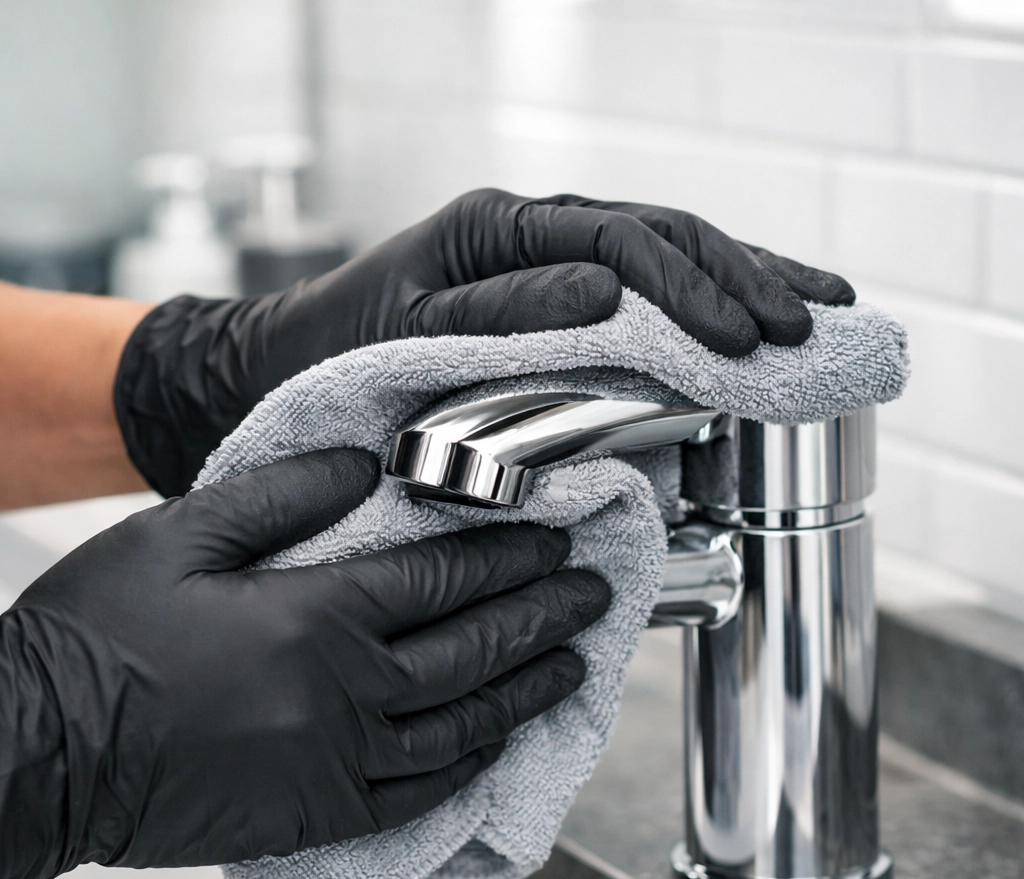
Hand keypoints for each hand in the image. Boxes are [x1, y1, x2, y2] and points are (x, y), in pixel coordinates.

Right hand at [0, 448, 609, 878]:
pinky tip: (498, 743)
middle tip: (592, 595)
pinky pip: (418, 792)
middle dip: (542, 615)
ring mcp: (337, 762)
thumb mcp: (181, 533)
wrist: (40, 752)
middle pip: (473, 648)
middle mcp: (344, 694)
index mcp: (316, 618)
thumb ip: (283, 492)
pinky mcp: (318, 814)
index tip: (551, 540)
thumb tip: (365, 463)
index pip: (442, 578)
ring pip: (463, 723)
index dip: (507, 554)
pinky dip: (468, 763)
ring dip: (527, 689)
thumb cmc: (99, 639)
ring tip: (573, 666)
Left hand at [116, 189, 853, 495]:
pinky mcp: (550, 295)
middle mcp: (532, 230)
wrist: (285, 362)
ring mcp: (545, 259)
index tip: (747, 338)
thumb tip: (608, 297)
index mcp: (499, 226)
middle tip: (806, 324)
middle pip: (662, 234)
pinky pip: (641, 289)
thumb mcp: (409, 329)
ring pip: (666, 253)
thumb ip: (504, 313)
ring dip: (742, 279)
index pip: (623, 241)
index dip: (692, 289)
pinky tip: (750, 317)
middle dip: (740, 279)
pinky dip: (702, 303)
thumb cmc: (337, 349)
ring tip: (816, 307)